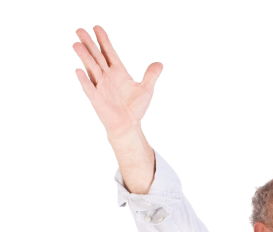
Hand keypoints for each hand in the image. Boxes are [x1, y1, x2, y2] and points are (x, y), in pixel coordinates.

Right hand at [73, 25, 162, 139]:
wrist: (129, 126)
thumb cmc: (135, 109)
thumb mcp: (146, 90)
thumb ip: (151, 76)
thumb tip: (160, 64)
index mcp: (118, 72)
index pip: (109, 52)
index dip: (103, 40)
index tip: (97, 27)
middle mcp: (107, 77)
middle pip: (96, 56)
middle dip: (89, 43)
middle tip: (79, 29)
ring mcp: (101, 87)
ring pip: (91, 68)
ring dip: (84, 57)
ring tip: (76, 44)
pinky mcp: (97, 99)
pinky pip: (89, 88)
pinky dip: (84, 80)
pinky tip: (78, 70)